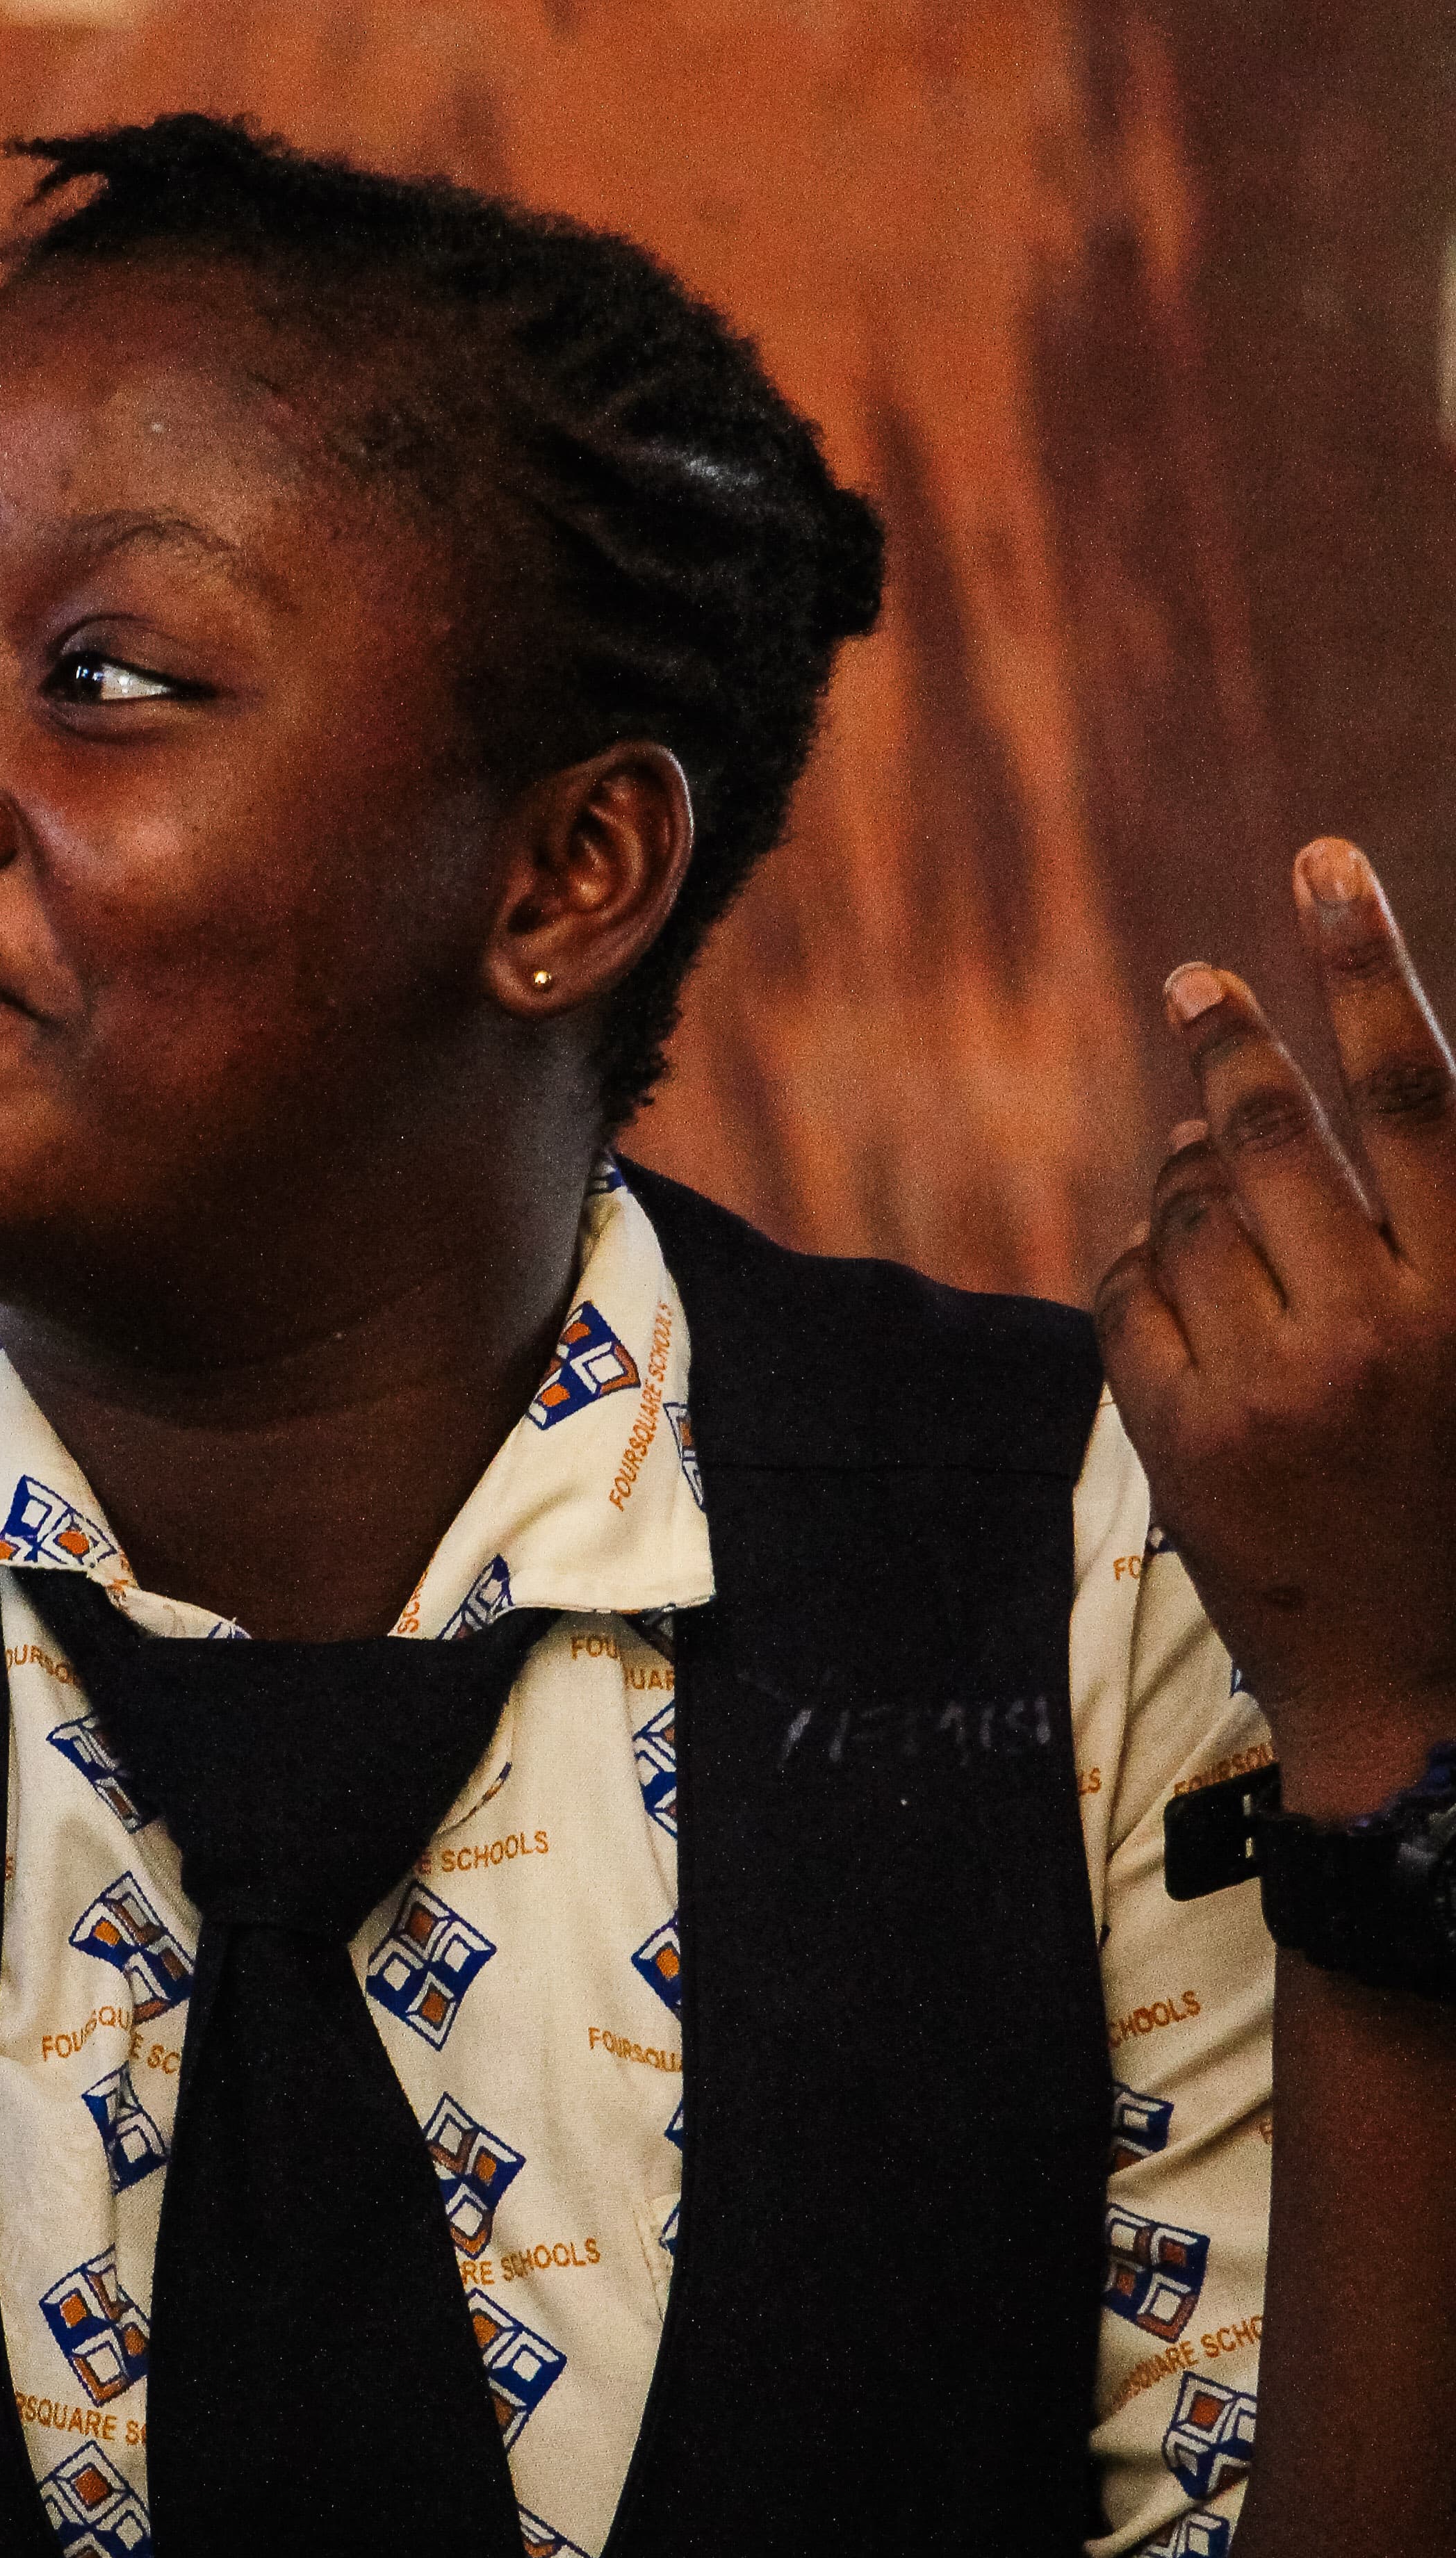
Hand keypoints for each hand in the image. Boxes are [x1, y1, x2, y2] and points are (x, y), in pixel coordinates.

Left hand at [1096, 839, 1455, 1817]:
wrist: (1418, 1696)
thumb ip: (1431, 1224)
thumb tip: (1339, 1095)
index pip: (1422, 1094)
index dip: (1367, 965)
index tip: (1320, 861)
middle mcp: (1377, 1333)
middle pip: (1274, 1134)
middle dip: (1230, 1047)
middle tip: (1196, 985)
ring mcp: (1268, 1389)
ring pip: (1187, 1208)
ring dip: (1192, 1176)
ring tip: (1216, 1180)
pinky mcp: (1180, 1438)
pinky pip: (1131, 1290)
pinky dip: (1148, 1266)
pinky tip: (1181, 1279)